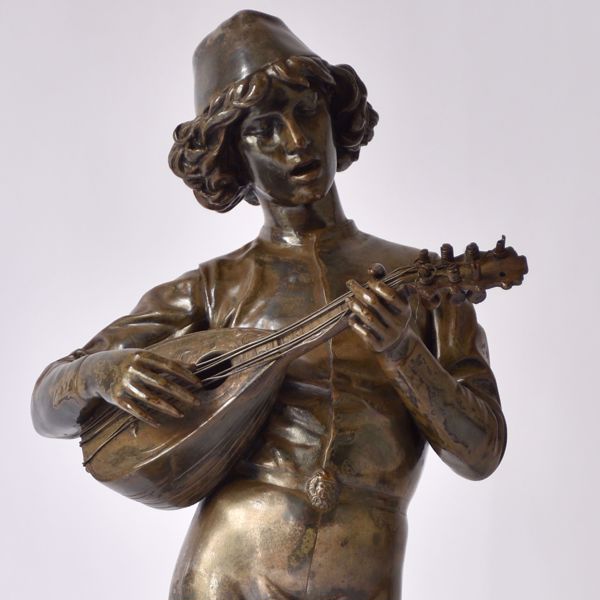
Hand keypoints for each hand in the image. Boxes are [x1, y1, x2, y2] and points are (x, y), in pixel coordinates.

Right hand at [80, 349, 200, 425]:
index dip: (185, 375)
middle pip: (163, 383)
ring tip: (181, 414)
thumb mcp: (144, 356)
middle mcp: (134, 369)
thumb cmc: (127, 361)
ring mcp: (125, 384)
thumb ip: (167, 362)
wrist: (95, 369)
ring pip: (150, 398)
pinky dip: (147, 417)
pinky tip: (159, 423)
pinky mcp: (116, 398)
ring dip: (167, 407)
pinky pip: (134, 410)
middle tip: (197, 401)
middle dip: (182, 393)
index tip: (199, 384)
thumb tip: (194, 367)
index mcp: (143, 356)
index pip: (170, 366)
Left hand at [345, 266, 413, 354]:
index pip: (392, 295)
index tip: (368, 280)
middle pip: (376, 304)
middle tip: (350, 284)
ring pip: (369, 319)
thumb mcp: (392, 297)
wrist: (397, 343)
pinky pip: (365, 334)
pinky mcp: (380, 346)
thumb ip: (383, 280)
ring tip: (348, 300)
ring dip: (356, 307)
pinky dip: (356, 325)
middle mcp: (400, 323)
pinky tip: (350, 318)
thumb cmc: (391, 312)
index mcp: (405, 309)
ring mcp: (390, 335)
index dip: (379, 286)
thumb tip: (371, 269)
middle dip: (360, 291)